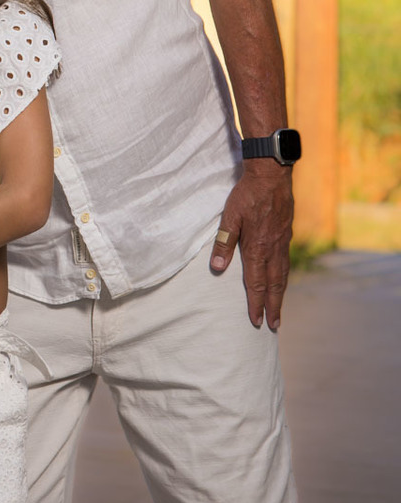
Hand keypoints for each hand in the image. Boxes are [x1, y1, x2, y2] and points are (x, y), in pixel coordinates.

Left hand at [209, 161, 293, 329]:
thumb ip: (223, 242)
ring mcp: (281, 243)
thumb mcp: (230, 216)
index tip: (256, 321)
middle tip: (274, 326)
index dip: (256, 304)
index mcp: (257, 248)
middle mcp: (272, 250)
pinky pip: (286, 263)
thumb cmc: (247, 195)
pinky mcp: (286, 234)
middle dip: (273, 307)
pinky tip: (281, 282)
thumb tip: (216, 267)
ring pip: (282, 276)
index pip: (256, 283)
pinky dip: (284, 279)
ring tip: (279, 311)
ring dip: (280, 296)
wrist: (272, 176)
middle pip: (273, 285)